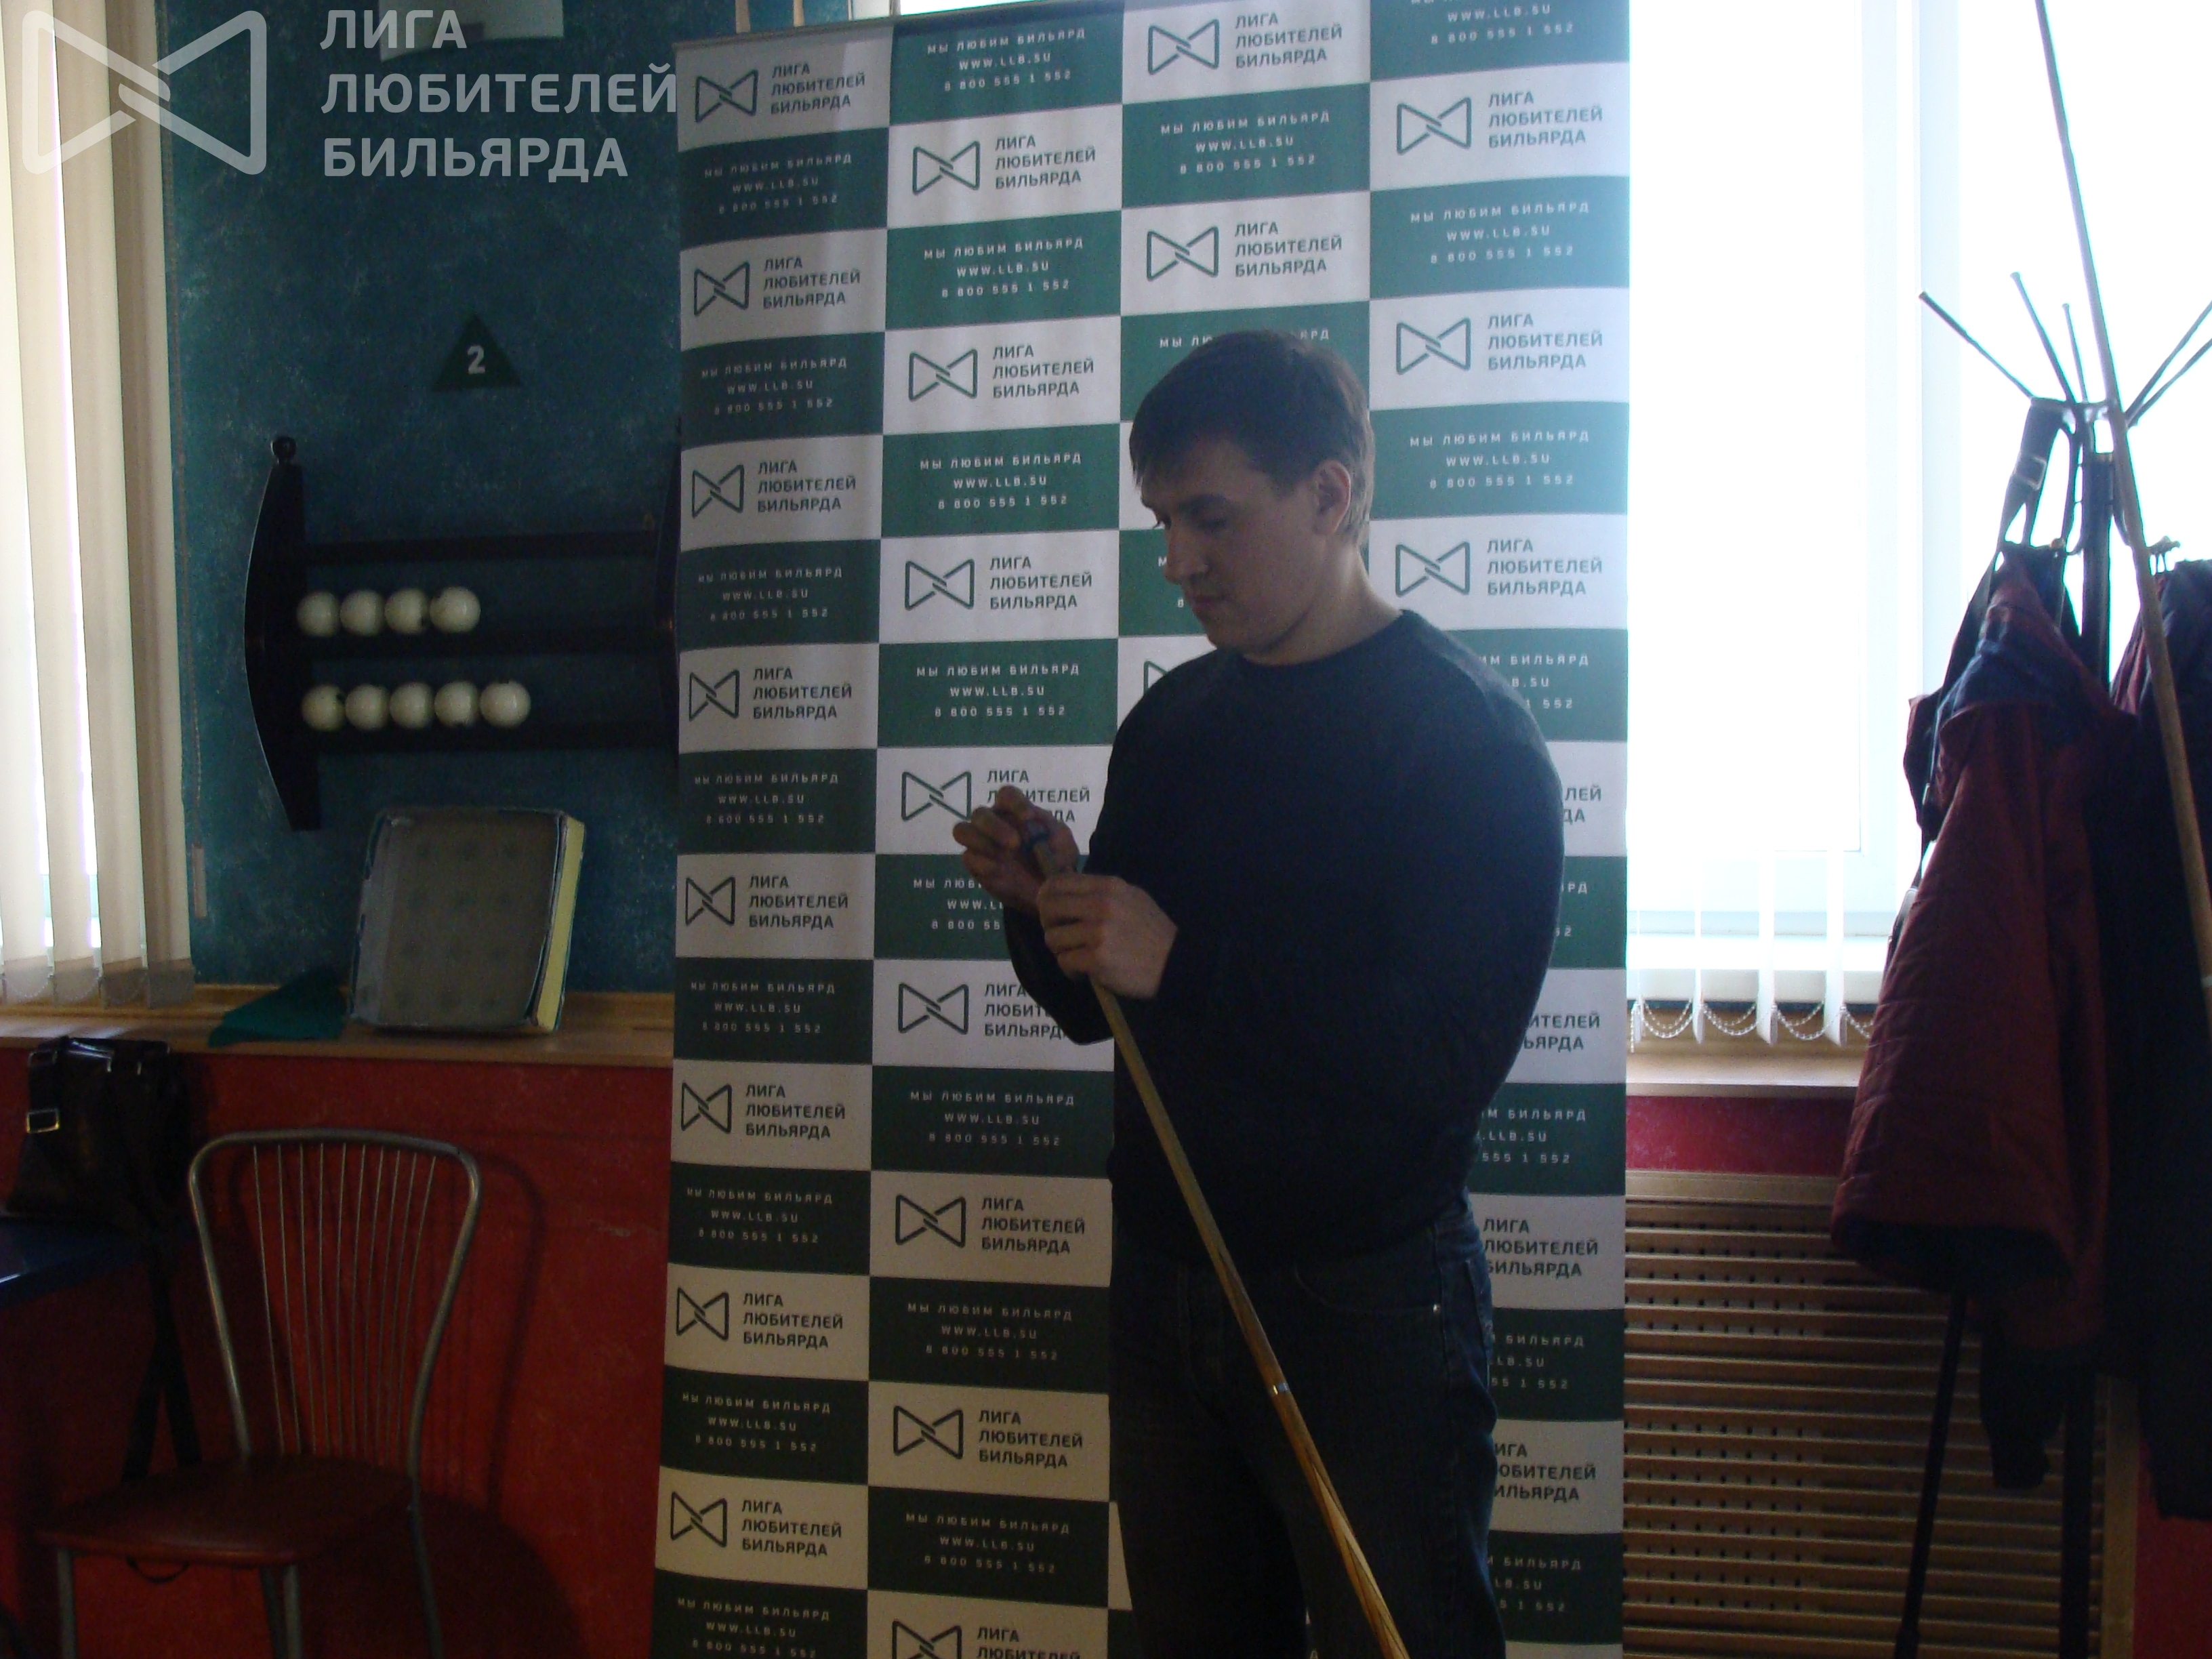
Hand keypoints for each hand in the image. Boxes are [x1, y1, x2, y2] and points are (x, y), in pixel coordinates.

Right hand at [951, 786, 1076, 916]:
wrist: (1050, 890)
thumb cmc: (1056, 859)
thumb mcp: (1063, 842)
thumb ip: (1051, 830)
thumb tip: (1031, 823)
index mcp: (1015, 811)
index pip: (1006, 795)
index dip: (1015, 802)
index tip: (1029, 818)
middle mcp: (994, 823)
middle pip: (980, 813)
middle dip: (994, 826)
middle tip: (1015, 844)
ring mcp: (982, 844)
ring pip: (963, 830)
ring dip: (981, 841)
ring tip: (1003, 855)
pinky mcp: (976, 865)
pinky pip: (968, 858)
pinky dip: (981, 862)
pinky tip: (997, 870)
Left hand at [1037, 873, 1177, 999]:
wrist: (1175, 963)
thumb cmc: (1152, 932)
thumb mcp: (1132, 898)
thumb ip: (1101, 892)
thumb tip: (1065, 891)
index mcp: (1108, 886)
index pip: (1058, 882)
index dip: (1046, 897)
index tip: (1050, 911)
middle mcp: (1101, 905)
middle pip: (1048, 908)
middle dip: (1049, 924)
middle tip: (1061, 936)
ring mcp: (1098, 932)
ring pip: (1053, 938)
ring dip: (1061, 950)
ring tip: (1078, 956)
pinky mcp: (1096, 959)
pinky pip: (1064, 961)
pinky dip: (1070, 970)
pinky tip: (1085, 972)